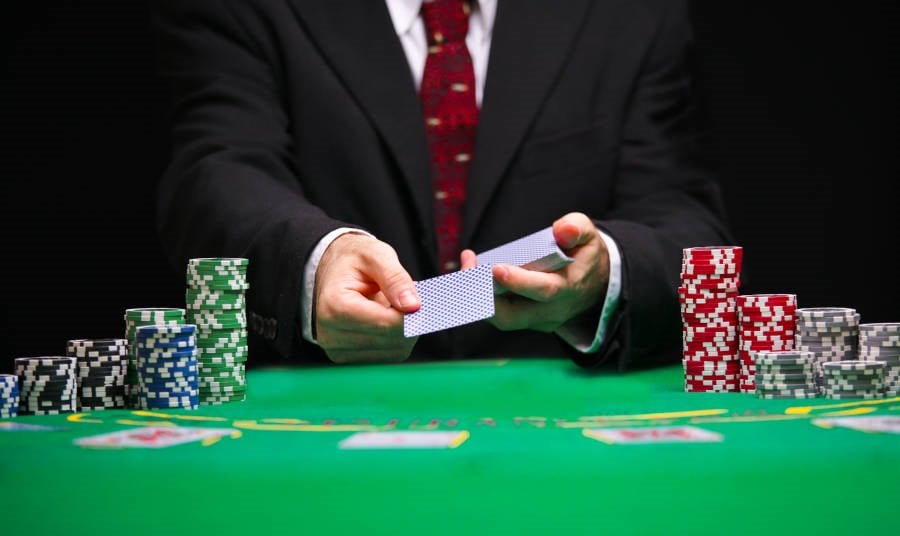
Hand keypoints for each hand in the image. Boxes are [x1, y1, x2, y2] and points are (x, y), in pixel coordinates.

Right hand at [314, 233, 419, 363]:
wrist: (332, 270)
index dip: (411, 313)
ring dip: (404, 331)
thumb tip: (413, 306)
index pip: (386, 323)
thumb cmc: (353, 260)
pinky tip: (388, 320)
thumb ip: (395, 278)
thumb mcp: (376, 254)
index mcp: (335, 306)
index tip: (420, 298)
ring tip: (394, 307)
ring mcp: (337, 350)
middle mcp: (330, 334)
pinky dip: (396, 339)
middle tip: (410, 298)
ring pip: (394, 352)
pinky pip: (387, 356)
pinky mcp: (347, 358)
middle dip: (409, 321)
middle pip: (391, 340)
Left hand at [460, 212, 609, 332]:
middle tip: (468, 269)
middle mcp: (552, 310)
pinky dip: (482, 299)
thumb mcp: (589, 235)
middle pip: (512, 316)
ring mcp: (538, 320)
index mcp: (569, 287)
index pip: (543, 290)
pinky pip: (501, 315)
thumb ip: (576, 228)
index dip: (519, 282)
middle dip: (484, 296)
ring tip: (466, 268)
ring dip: (478, 297)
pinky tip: (470, 275)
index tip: (496, 268)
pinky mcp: (528, 321)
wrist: (596, 285)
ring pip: (502, 319)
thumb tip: (561, 230)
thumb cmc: (585, 255)